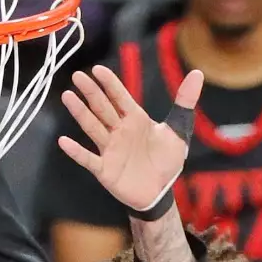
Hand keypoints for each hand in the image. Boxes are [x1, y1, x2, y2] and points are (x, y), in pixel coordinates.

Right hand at [57, 64, 203, 215]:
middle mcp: (119, 131)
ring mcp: (110, 149)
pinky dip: (76, 151)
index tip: (98, 69)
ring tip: (68, 96)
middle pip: (102, 107)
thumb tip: (198, 73)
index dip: (110, 83)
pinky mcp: (105, 170)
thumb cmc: (166, 161)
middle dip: (91, 92)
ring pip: (93, 127)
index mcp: (135, 119)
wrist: (160, 192)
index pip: (120, 96)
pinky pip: (88, 159)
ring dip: (80, 113)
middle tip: (77, 75)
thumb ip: (184, 103)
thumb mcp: (178, 131)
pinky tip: (64, 141)